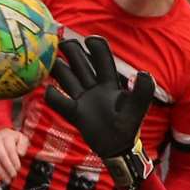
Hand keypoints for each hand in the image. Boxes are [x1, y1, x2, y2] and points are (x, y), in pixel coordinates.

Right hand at [0, 128, 28, 185]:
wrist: (2, 135)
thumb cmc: (14, 139)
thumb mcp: (22, 138)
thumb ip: (23, 145)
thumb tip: (20, 153)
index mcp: (6, 138)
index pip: (9, 149)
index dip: (14, 159)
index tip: (18, 168)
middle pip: (1, 156)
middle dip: (7, 167)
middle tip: (14, 175)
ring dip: (1, 173)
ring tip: (8, 181)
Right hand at [44, 36, 155, 189]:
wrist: (118, 149)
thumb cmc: (128, 127)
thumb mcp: (137, 109)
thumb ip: (143, 92)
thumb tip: (143, 73)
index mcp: (110, 83)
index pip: (103, 60)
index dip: (97, 47)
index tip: (89, 40)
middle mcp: (95, 88)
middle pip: (80, 63)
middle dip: (71, 50)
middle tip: (60, 40)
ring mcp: (83, 100)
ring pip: (67, 78)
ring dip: (57, 68)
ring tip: (46, 58)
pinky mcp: (74, 114)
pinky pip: (60, 102)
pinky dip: (52, 96)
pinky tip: (48, 90)